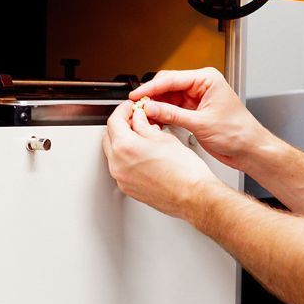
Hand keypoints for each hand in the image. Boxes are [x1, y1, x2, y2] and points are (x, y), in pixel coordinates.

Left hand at [102, 100, 218, 219]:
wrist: (193, 196)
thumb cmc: (184, 171)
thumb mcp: (164, 138)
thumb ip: (145, 125)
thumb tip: (139, 118)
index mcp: (126, 147)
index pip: (114, 120)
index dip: (123, 109)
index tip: (131, 107)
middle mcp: (118, 164)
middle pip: (109, 136)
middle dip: (121, 124)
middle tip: (136, 118)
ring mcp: (122, 178)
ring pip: (113, 152)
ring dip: (123, 141)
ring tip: (142, 136)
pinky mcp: (128, 188)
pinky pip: (120, 167)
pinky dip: (127, 156)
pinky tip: (143, 152)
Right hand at [130, 68, 272, 172]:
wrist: (249, 149)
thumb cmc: (238, 133)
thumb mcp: (201, 123)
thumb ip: (173, 114)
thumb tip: (151, 108)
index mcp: (207, 80)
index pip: (172, 79)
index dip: (152, 87)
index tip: (137, 95)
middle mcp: (202, 86)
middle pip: (168, 86)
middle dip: (152, 96)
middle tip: (137, 107)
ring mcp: (197, 99)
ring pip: (168, 98)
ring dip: (156, 106)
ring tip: (142, 115)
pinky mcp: (195, 111)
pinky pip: (173, 109)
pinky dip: (163, 114)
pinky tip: (154, 120)